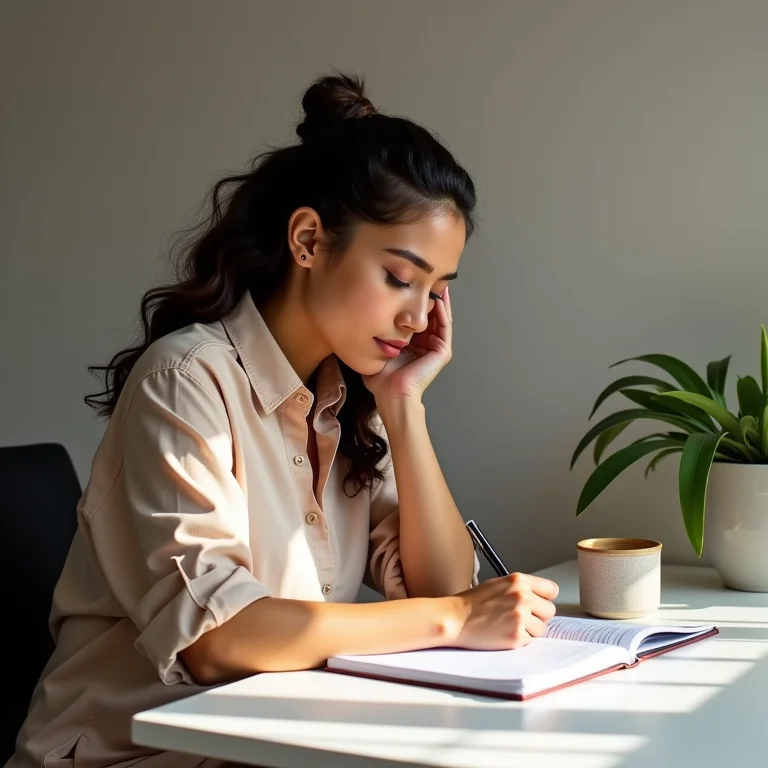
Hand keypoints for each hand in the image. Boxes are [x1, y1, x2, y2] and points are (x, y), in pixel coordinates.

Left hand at [363, 286, 453, 402]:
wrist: (391, 393)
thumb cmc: (381, 379)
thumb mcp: (377, 350)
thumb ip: (375, 336)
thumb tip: (363, 319)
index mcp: (412, 346)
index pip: (416, 319)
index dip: (415, 302)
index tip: (411, 285)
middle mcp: (426, 345)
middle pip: (430, 315)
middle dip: (429, 297)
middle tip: (428, 277)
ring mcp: (436, 348)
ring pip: (440, 318)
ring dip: (439, 300)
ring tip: (437, 281)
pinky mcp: (442, 351)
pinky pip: (444, 326)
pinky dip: (443, 311)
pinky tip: (438, 297)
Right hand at [443, 573, 559, 650]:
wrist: (455, 619)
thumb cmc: (473, 602)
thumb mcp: (498, 584)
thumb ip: (521, 588)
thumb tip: (540, 599)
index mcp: (518, 580)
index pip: (552, 590)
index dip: (544, 598)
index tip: (539, 604)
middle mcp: (522, 597)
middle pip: (550, 611)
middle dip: (538, 616)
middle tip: (521, 618)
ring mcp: (520, 618)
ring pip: (542, 629)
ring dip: (529, 630)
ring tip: (509, 626)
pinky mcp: (516, 637)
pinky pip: (530, 641)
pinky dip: (519, 640)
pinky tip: (504, 634)